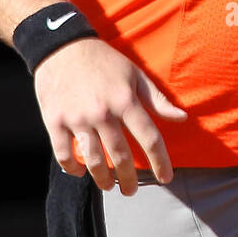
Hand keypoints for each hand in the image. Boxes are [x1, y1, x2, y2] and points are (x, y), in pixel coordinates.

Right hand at [34, 37, 186, 194]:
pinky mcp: (55, 121)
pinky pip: (64, 154)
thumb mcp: (134, 74)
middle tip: (132, 190)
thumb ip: (158, 99)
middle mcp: (103, 112)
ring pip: (94, 161)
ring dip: (104, 180)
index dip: (160, 162)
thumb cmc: (103, 60)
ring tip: (109, 186)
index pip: (149, 138)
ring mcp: (78, 118)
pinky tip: (81, 172)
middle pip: (122, 156)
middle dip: (130, 179)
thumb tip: (183, 118)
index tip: (166, 177)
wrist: (61, 46)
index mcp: (125, 100)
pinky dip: (73, 169)